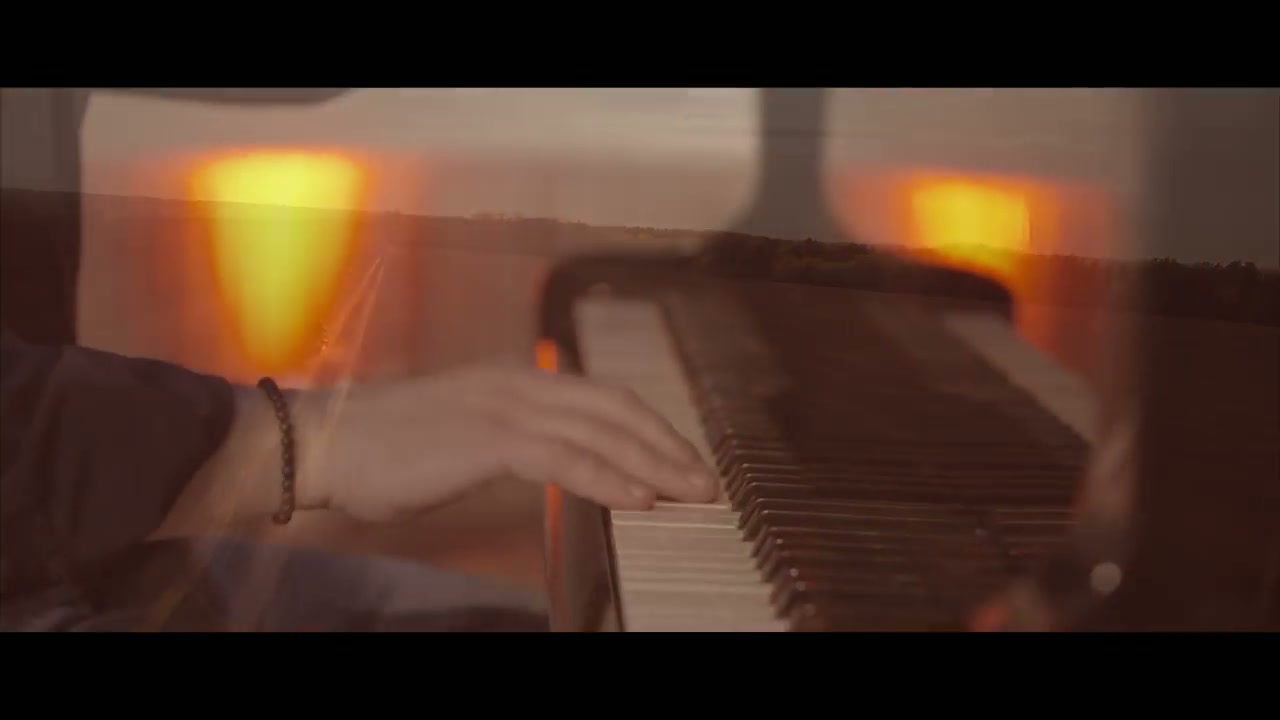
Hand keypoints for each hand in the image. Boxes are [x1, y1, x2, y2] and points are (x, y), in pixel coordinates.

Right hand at [296, 364, 719, 522]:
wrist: (327, 441)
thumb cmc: (387, 447)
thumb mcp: (463, 434)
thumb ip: (513, 439)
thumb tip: (556, 461)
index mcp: (517, 380)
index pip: (603, 397)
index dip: (650, 427)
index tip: (681, 458)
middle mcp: (520, 383)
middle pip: (616, 408)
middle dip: (668, 444)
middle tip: (706, 480)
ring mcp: (505, 407)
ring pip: (601, 431)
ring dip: (654, 463)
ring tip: (691, 493)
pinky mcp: (488, 438)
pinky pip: (564, 458)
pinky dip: (608, 477)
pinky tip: (638, 499)